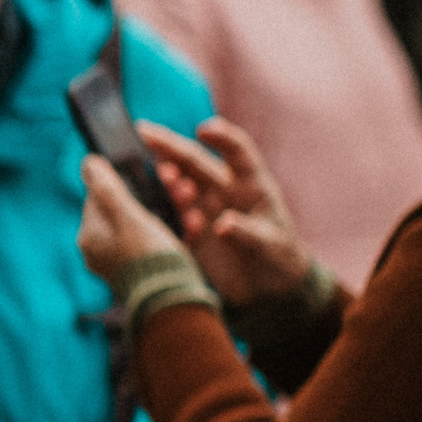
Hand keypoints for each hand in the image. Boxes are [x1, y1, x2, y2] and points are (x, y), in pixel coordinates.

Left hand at [76, 155, 181, 285]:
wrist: (171, 300)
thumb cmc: (149, 254)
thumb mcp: (128, 215)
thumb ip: (107, 187)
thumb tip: (87, 161)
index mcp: (89, 236)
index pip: (97, 197)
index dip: (122, 181)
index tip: (148, 173)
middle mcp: (98, 252)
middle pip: (121, 211)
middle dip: (149, 197)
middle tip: (175, 188)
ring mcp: (119, 264)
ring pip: (141, 227)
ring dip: (165, 213)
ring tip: (187, 205)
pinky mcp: (142, 273)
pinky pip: (154, 245)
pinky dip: (171, 234)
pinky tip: (190, 227)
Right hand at [137, 117, 314, 307]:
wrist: (267, 290)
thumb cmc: (279, 261)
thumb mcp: (270, 248)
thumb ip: (247, 234)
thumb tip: (222, 225)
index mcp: (251, 187)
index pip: (238, 153)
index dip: (222, 139)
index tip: (204, 130)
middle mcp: (225, 191)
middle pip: (195, 162)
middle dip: (170, 146)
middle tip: (143, 133)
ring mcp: (205, 209)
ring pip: (180, 183)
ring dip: (168, 176)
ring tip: (161, 174)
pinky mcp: (190, 229)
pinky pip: (172, 213)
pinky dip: (164, 207)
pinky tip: (157, 207)